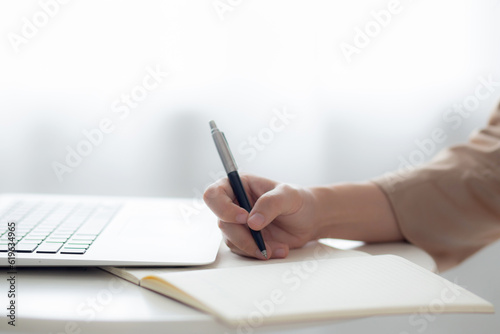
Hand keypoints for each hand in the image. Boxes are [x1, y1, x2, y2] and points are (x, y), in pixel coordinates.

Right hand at [203, 174, 317, 259]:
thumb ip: (270, 204)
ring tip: (277, 247)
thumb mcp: (288, 196)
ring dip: (253, 247)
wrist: (310, 220)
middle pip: (222, 222)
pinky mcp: (245, 239)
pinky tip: (278, 249)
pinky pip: (242, 250)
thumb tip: (252, 221)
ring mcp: (238, 223)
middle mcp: (235, 204)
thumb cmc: (299, 201)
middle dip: (242, 236)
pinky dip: (259, 253)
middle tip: (262, 243)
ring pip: (231, 239)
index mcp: (240, 185)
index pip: (215, 194)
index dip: (223, 208)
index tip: (244, 218)